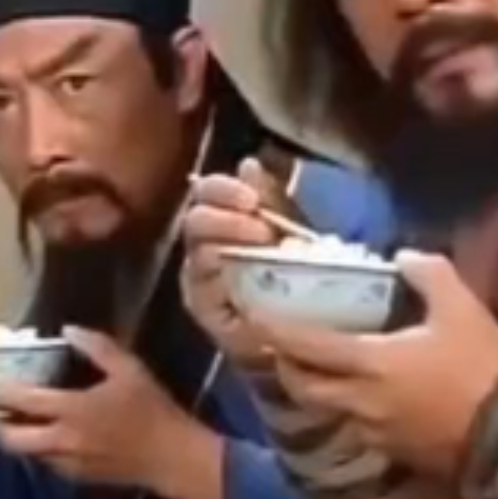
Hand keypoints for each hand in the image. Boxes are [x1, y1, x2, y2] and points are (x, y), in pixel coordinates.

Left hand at [0, 328, 207, 493]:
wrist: (174, 460)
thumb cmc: (153, 411)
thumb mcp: (130, 371)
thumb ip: (97, 347)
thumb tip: (68, 330)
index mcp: (72, 410)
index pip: (21, 400)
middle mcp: (61, 440)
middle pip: (11, 440)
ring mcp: (67, 464)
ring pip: (27, 454)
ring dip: (17, 438)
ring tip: (16, 419)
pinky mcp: (77, 478)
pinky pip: (47, 463)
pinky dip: (40, 449)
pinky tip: (49, 435)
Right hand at [181, 157, 292, 371]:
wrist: (302, 335)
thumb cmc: (295, 280)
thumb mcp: (291, 231)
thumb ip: (272, 199)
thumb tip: (248, 163)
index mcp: (224, 220)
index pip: (207, 192)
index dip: (222, 188)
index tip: (250, 196)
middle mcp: (204, 245)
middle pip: (195, 219)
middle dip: (225, 218)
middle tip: (259, 224)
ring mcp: (199, 277)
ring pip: (197, 249)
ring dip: (227, 242)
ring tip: (261, 245)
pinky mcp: (202, 307)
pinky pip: (202, 286)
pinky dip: (220, 277)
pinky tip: (241, 274)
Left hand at [256, 251, 497, 479]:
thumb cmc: (483, 370)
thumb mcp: (463, 310)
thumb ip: (429, 275)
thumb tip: (402, 257)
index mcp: (369, 364)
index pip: (306, 347)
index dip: (274, 332)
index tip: (251, 319)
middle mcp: (359, 401)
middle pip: (302, 387)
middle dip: (285, 368)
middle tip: (282, 349)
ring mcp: (372, 431)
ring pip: (326, 410)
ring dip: (315, 391)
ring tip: (319, 370)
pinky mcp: (391, 451)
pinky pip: (355, 428)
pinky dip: (346, 410)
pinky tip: (361, 396)